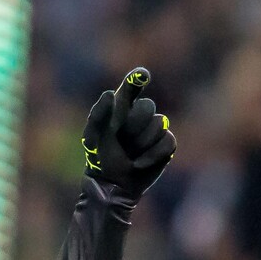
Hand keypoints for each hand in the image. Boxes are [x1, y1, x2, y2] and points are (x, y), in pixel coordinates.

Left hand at [81, 67, 174, 202]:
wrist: (112, 184)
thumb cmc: (99, 157)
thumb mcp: (93, 136)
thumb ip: (98, 114)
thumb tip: (108, 93)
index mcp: (121, 108)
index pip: (132, 88)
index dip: (137, 79)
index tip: (141, 75)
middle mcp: (140, 114)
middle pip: (147, 107)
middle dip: (134, 125)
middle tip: (121, 140)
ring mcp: (155, 129)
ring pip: (159, 124)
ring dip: (141, 143)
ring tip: (129, 154)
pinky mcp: (166, 145)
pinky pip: (168, 141)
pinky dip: (152, 155)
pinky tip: (139, 163)